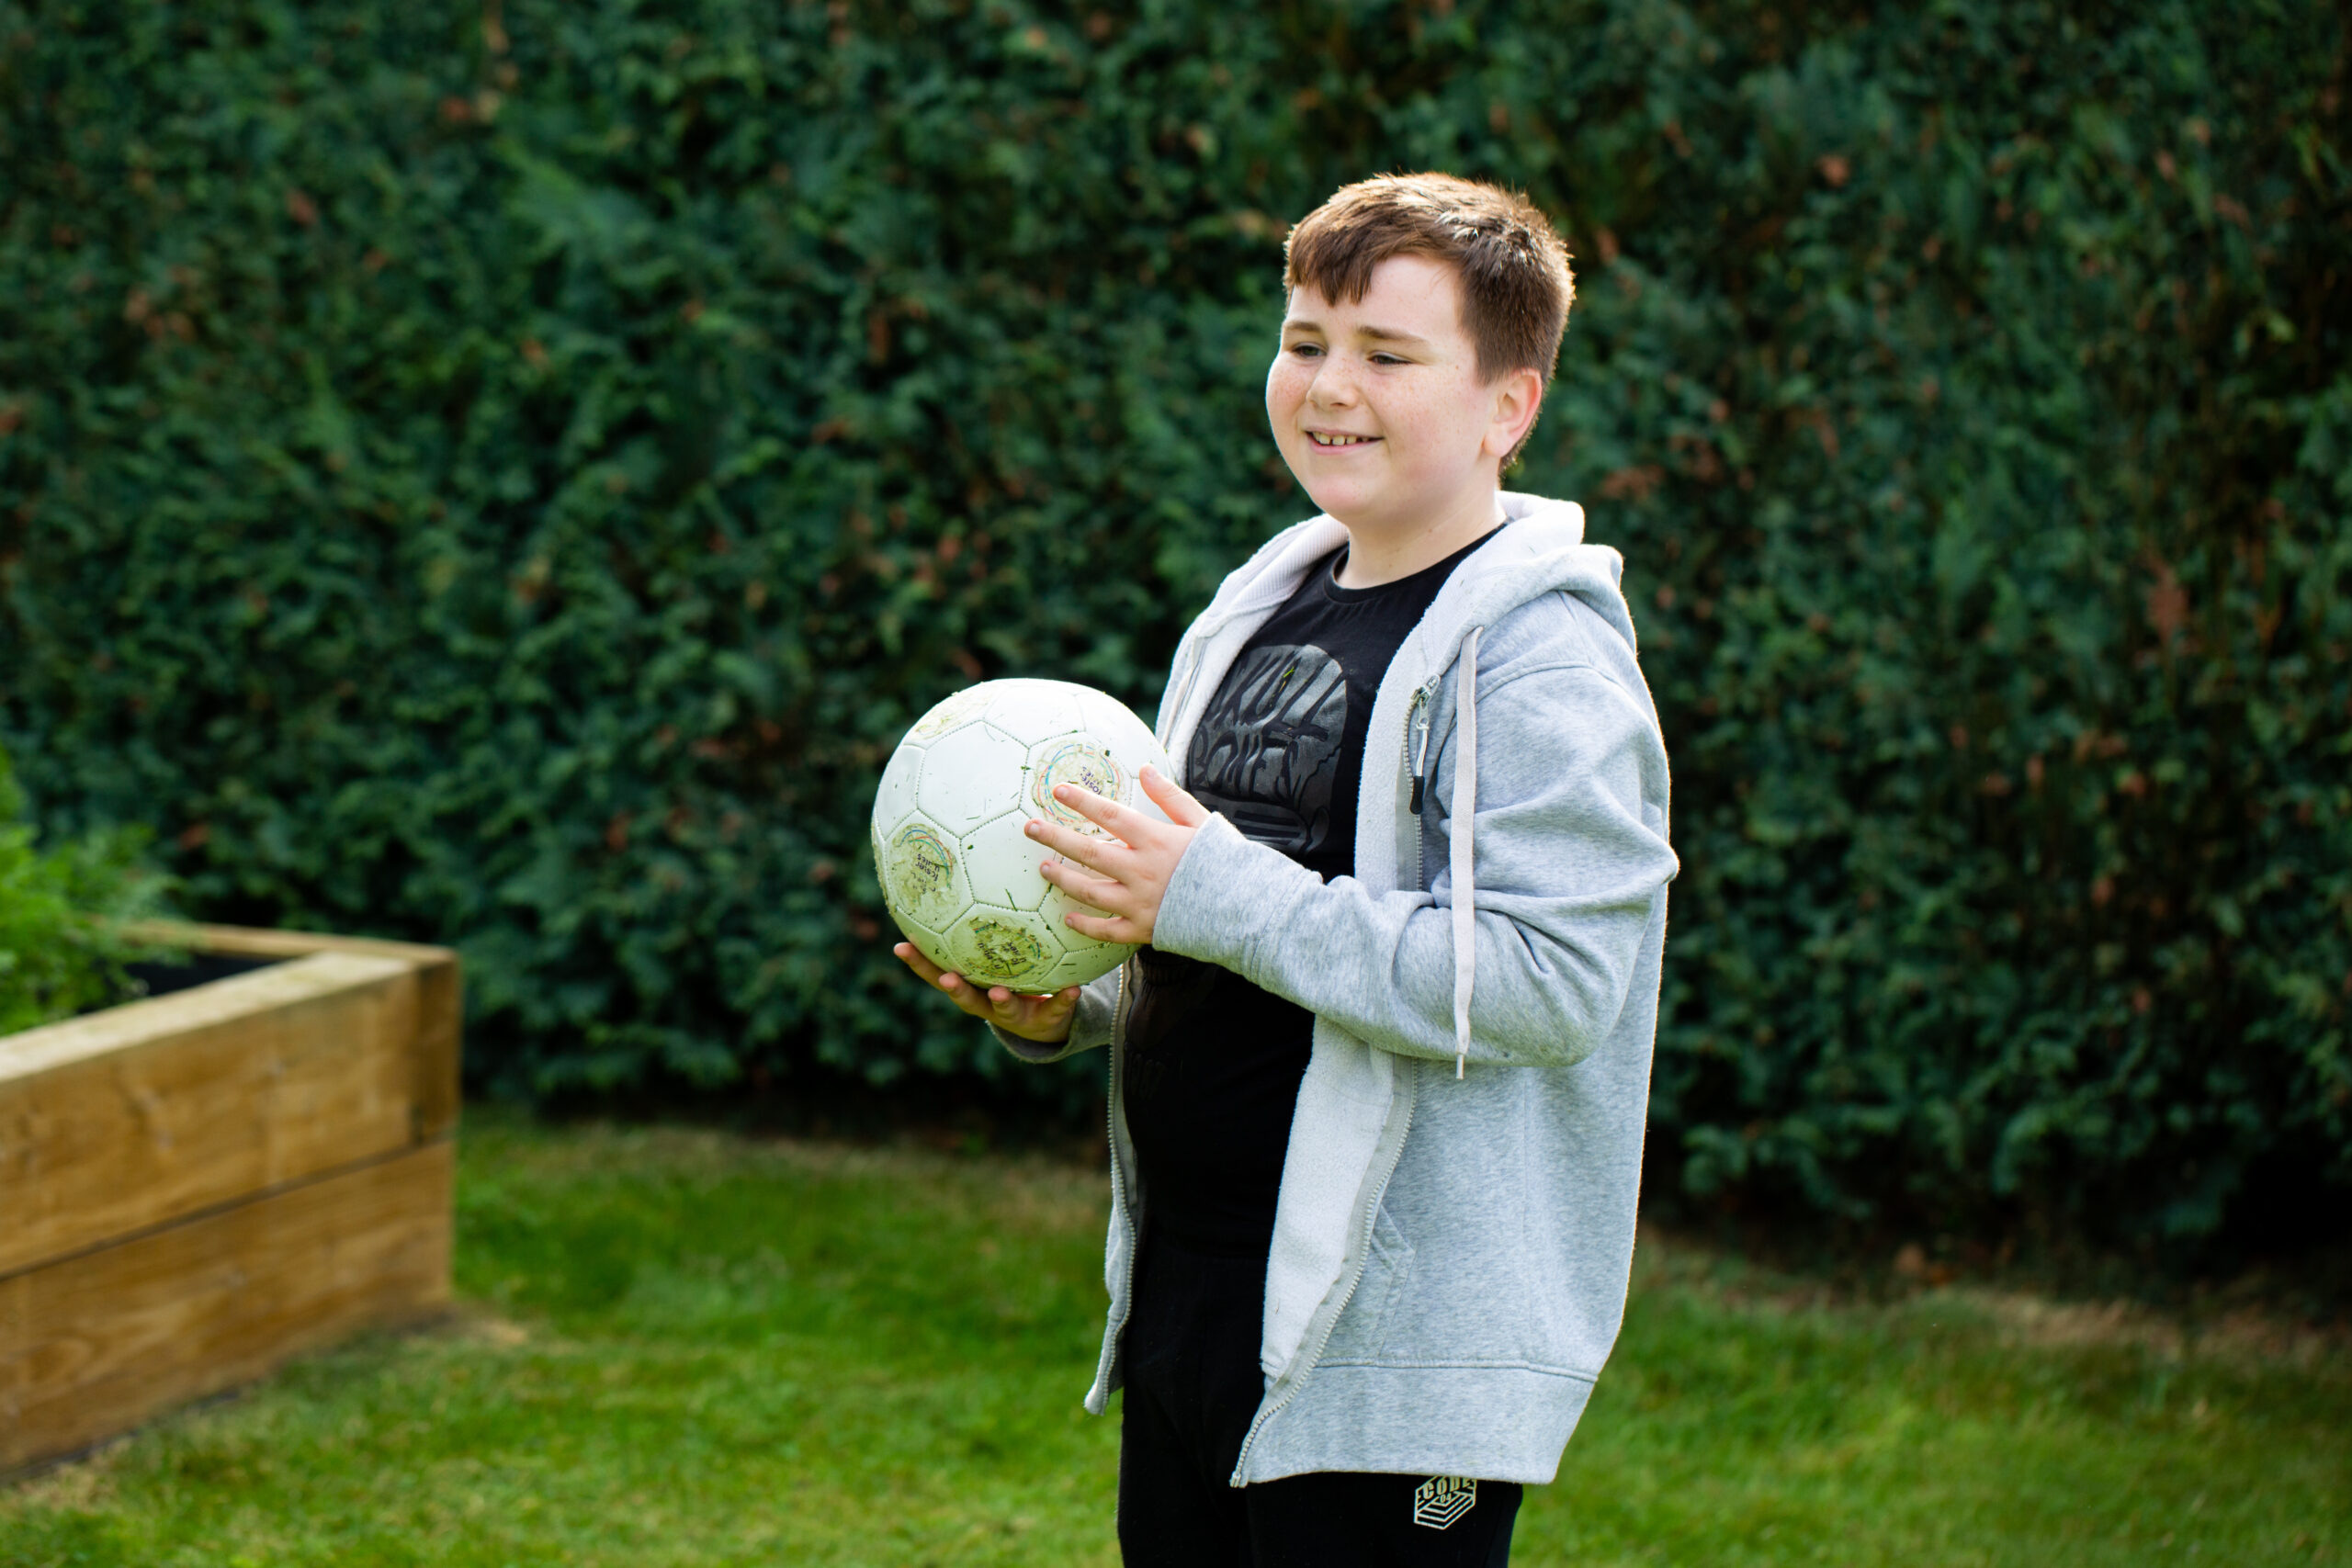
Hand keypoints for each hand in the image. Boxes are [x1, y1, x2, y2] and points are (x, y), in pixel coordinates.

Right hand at [893, 941, 1078, 1044]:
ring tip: (1001, 992)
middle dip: (954, 988)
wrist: (1049, 1021)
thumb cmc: (1016, 977)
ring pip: (1004, 1010)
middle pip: (965, 997)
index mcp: (973, 985)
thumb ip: (982, 923)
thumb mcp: (999, 953)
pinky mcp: (1048, 1019)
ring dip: (1001, 1001)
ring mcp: (1017, 1014)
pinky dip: (1063, 999)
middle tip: (947, 978)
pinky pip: (1056, 1008)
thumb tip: (970, 872)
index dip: (918, 963)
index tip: (900, 947)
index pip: (939, 973)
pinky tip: (1073, 988)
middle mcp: (988, 1002)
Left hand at [1028, 764, 1209, 947]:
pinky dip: (1085, 925)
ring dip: (1063, 879)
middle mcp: (1141, 871)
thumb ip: (1170, 796)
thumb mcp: (1200, 821)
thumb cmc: (1224, 860)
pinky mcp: (1143, 930)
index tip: (1057, 791)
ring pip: (1090, 891)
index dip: (1082, 802)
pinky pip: (1106, 930)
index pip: (1110, 816)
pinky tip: (1067, 917)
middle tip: (1030, 828)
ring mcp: (1139, 903)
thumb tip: (1145, 768)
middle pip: (1089, 851)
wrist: (1245, 908)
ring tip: (1044, 868)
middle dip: (1056, 837)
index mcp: (1155, 840)